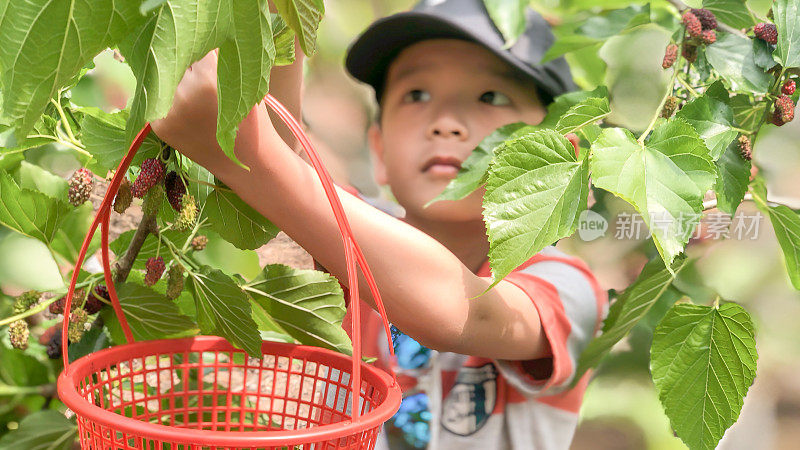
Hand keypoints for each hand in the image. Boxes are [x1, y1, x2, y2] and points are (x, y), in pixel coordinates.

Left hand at [150, 50, 260, 175]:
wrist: (248, 160)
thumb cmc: (250, 118)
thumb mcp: (243, 82)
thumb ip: (220, 60)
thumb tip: (198, 41)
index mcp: (208, 79)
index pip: (196, 47)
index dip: (204, 53)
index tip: (210, 63)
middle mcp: (184, 93)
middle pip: (177, 61)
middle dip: (188, 66)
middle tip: (204, 84)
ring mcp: (169, 110)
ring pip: (165, 80)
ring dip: (176, 82)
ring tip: (197, 99)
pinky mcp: (158, 125)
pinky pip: (159, 99)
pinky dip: (170, 100)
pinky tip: (188, 111)